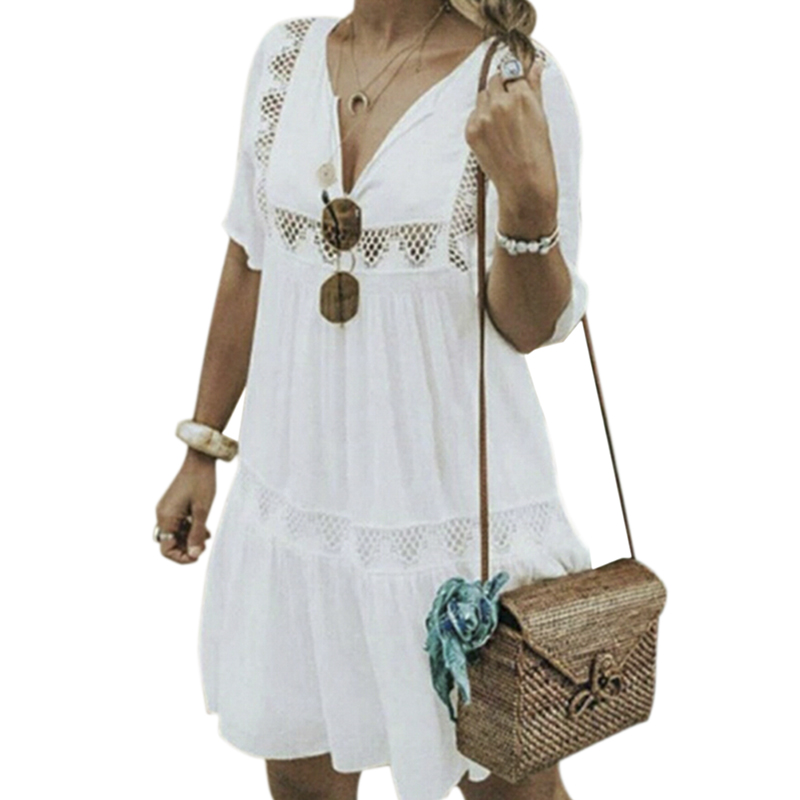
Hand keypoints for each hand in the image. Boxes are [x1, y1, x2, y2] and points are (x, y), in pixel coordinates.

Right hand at [155, 449, 215, 563]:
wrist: (200, 459)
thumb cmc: (202, 482)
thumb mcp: (202, 511)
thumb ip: (197, 534)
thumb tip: (194, 555)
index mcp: (166, 517)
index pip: (166, 549)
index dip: (181, 557)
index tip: (197, 556)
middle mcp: (162, 514)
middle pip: (170, 542)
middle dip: (186, 548)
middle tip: (204, 547)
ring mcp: (167, 509)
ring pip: (175, 534)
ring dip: (189, 539)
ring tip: (206, 537)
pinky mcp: (173, 505)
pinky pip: (178, 524)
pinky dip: (189, 529)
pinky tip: (204, 529)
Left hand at [465, 53, 557, 218]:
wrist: (524, 184)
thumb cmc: (538, 152)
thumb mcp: (540, 115)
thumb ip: (534, 85)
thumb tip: (535, 63)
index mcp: (521, 95)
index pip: (512, 71)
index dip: (514, 80)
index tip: (515, 86)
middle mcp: (500, 103)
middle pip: (494, 80)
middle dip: (501, 89)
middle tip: (510, 110)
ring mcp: (483, 117)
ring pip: (482, 96)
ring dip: (490, 103)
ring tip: (503, 125)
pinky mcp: (471, 131)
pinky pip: (474, 115)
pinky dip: (481, 120)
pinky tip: (494, 136)